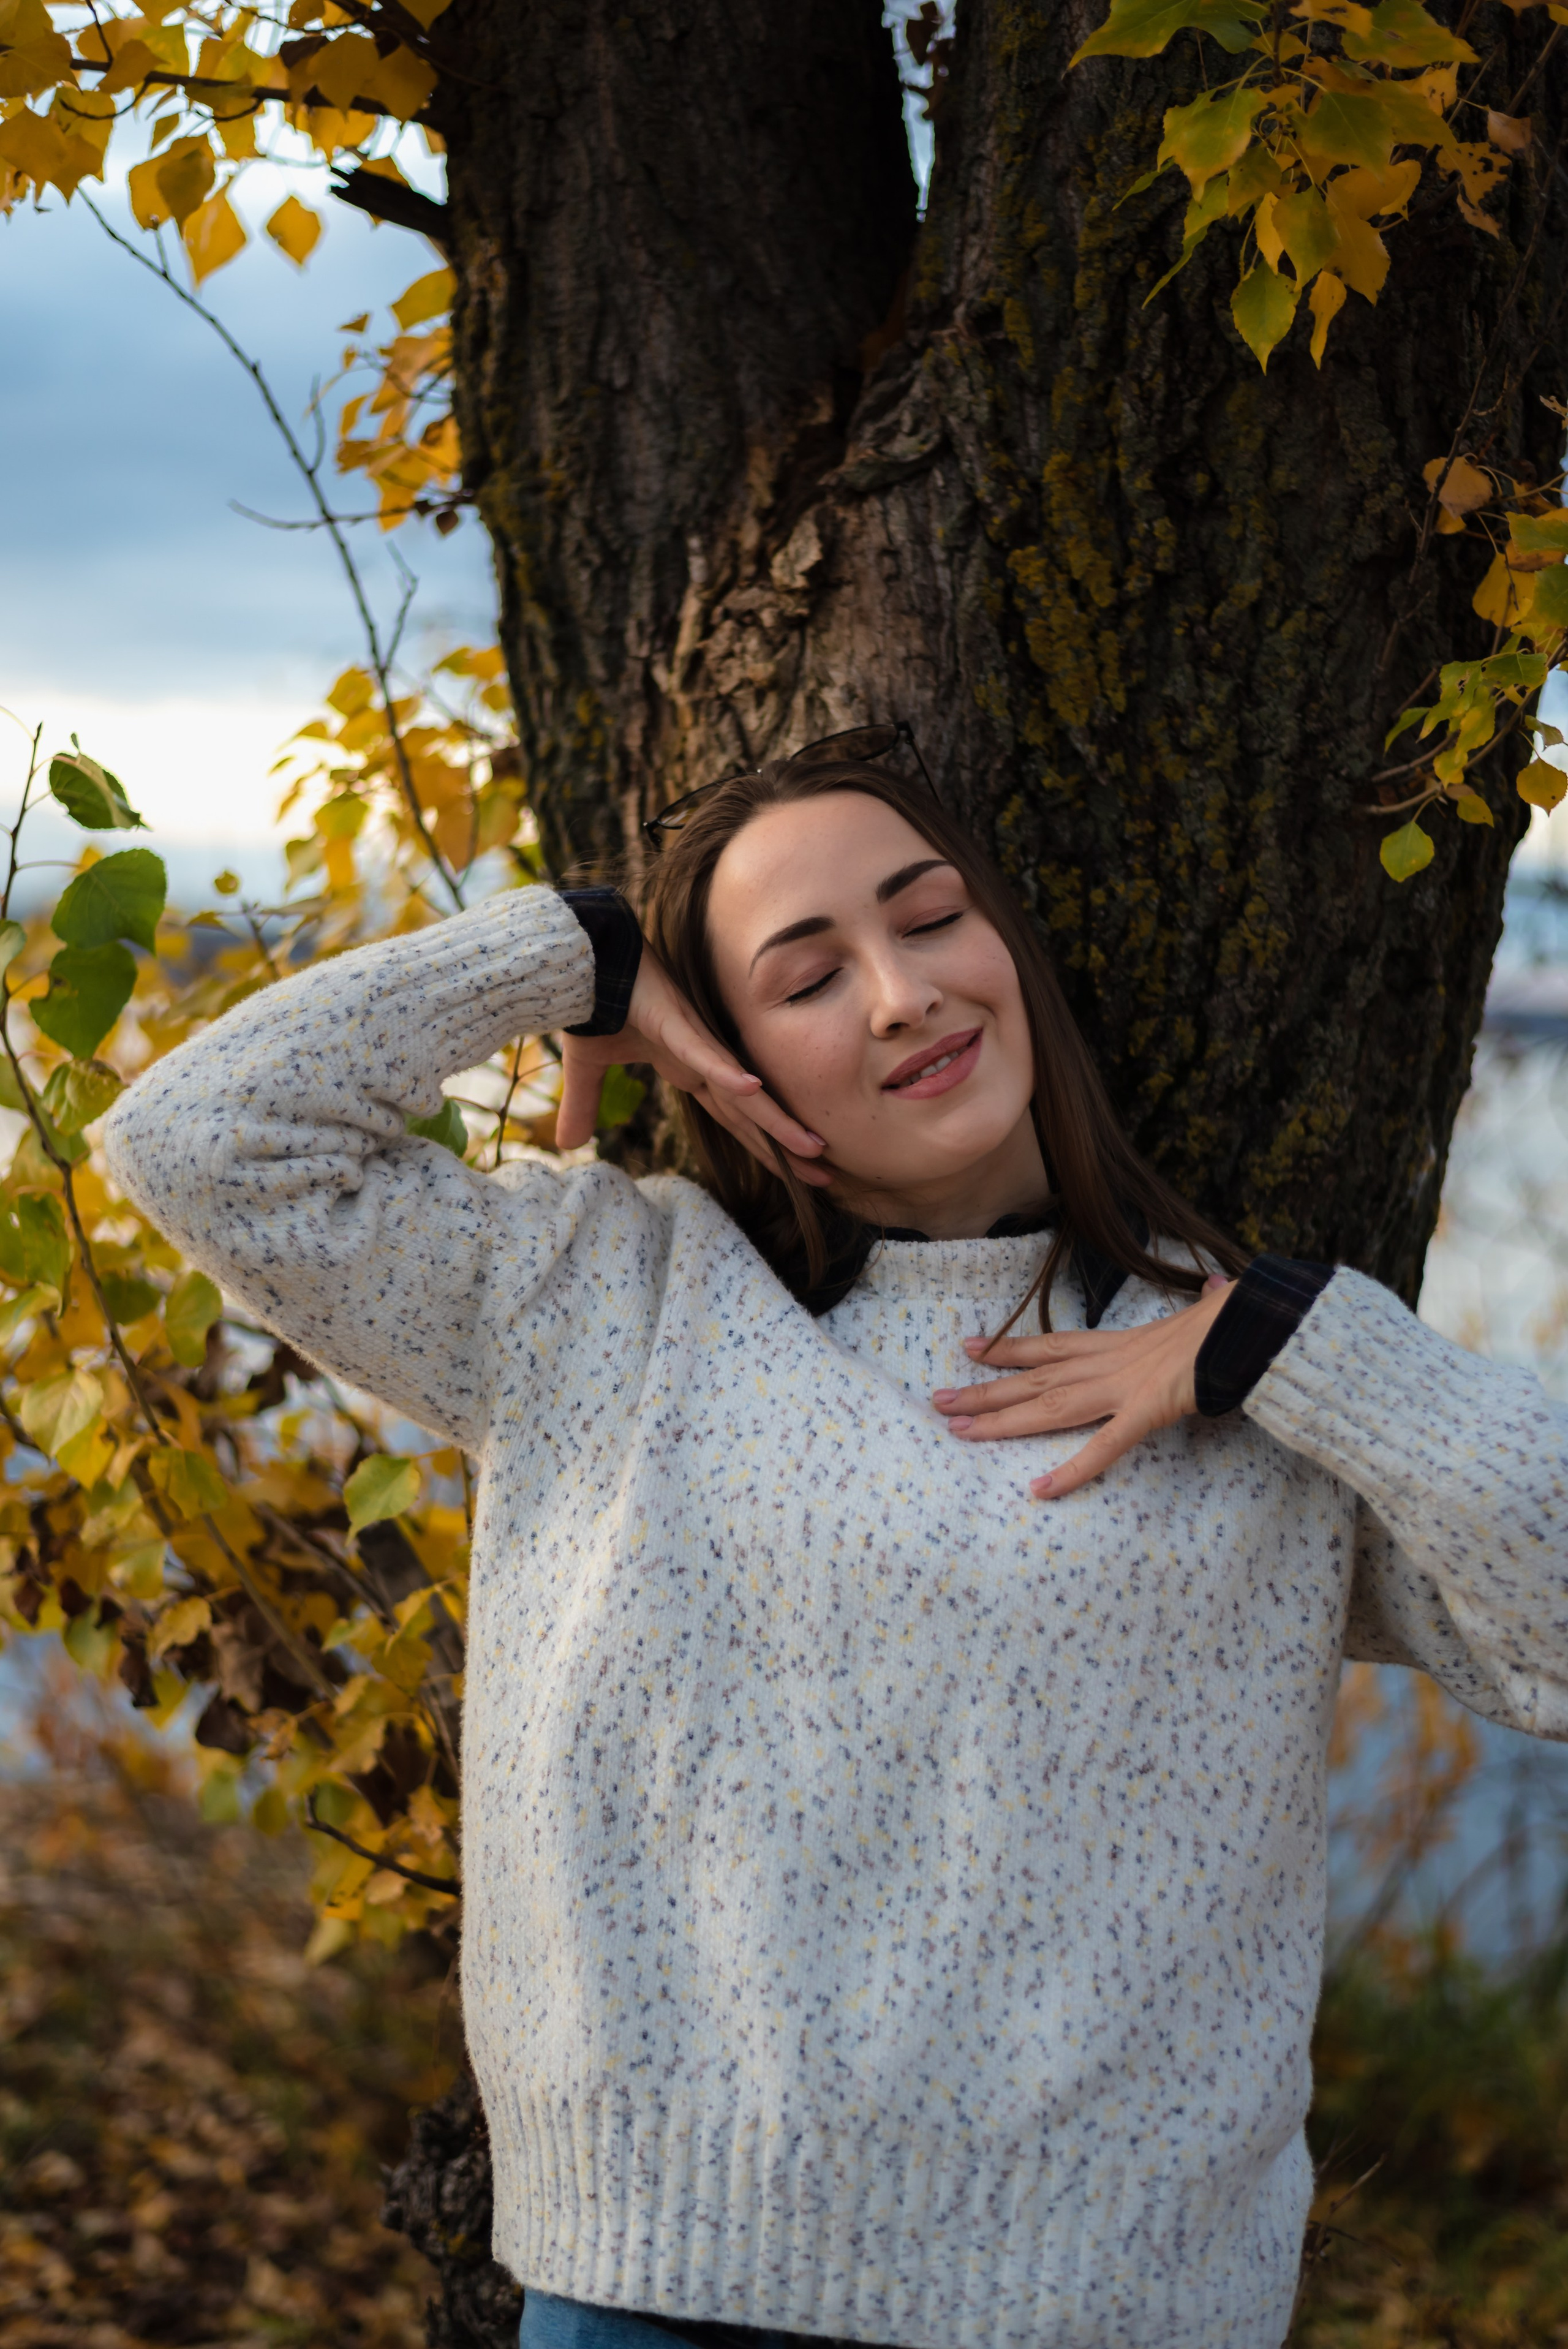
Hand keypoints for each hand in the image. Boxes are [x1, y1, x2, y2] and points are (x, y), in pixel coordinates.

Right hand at [557, 945, 830, 1182]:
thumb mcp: (586, 1070)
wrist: (583, 960)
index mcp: (689, 1069)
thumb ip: (584, 1106)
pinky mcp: (677, 1026)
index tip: (796, 1174)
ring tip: (813, 1149)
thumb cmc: (592, 1003)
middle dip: (787, 1148)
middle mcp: (703, 1060)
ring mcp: (694, 1043)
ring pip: (743, 1092)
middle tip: (828, 1177)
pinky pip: (707, 1056)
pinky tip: (753, 1090)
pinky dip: (728, 1074)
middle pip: (752, 1115)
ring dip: (776, 1122)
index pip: (735, 1118)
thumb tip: (569, 1145)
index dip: (764, 1148)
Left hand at [931, 1273, 1233, 1497]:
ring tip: (957, 1430)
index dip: (1009, 1348)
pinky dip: (1072, 1471)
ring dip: (1000, 1421)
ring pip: (1048, 1407)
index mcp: (1119, 1342)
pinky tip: (1040, 1491)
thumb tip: (1217, 1289)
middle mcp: (1109, 1362)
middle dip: (983, 1391)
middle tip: (938, 1401)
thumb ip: (1205, 1303)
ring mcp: (1124, 1387)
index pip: (1051, 1344)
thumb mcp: (1208, 1309)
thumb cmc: (1234, 1318)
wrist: (1253, 1322)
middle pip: (1033, 1378)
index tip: (971, 1348)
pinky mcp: (1146, 1411)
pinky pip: (1102, 1447)